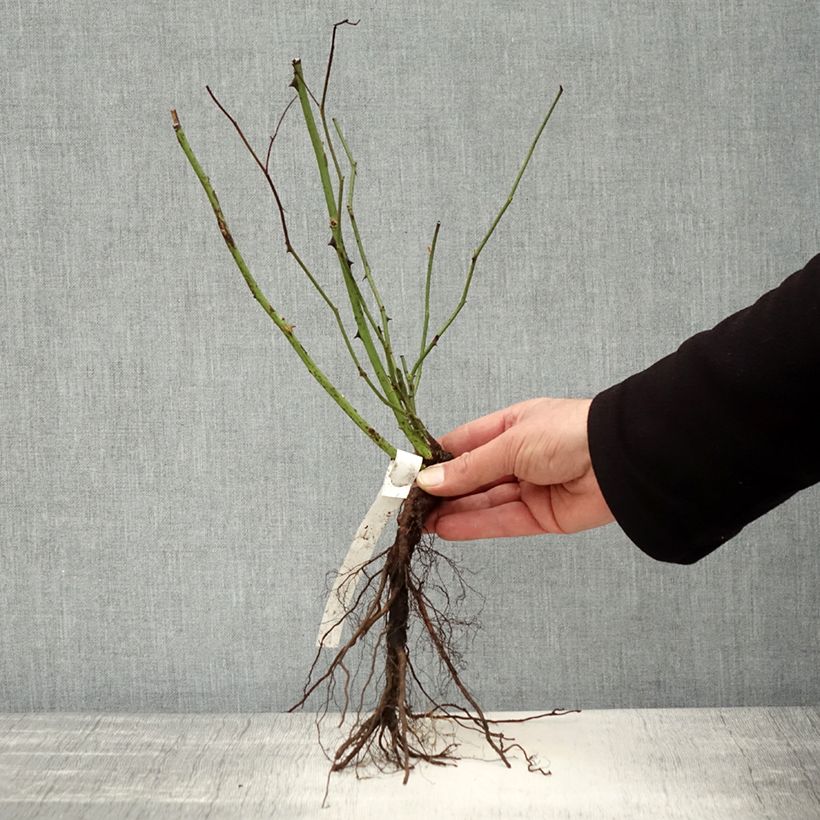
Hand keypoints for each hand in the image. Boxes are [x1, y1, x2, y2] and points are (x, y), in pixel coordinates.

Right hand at [417, 397, 613, 538]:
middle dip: (442, 490)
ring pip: (483, 502)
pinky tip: (446, 528)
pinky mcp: (541, 516)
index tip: (408, 475)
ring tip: (420, 521)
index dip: (436, 460)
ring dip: (453, 511)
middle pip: (472, 477)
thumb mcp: (509, 443)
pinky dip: (473, 526)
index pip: (463, 444)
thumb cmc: (567, 434)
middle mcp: (518, 457)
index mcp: (511, 427)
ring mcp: (529, 487)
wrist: (621, 461)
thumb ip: (468, 468)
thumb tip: (429, 481)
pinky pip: (501, 521)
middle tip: (409, 505)